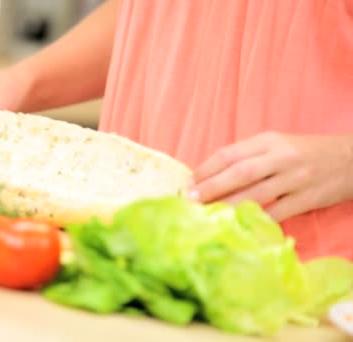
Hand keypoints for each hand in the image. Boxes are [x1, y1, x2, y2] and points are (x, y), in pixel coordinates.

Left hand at [192, 132, 352, 221]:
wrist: (351, 159)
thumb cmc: (304, 153)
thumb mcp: (277, 145)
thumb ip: (248, 156)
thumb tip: (211, 176)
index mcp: (268, 141)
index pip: (230, 154)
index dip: (207, 168)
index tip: (189, 182)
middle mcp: (281, 157)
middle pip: (240, 172)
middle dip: (212, 186)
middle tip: (191, 199)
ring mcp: (295, 179)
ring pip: (256, 193)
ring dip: (228, 205)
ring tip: (208, 214)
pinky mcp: (308, 199)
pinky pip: (278, 212)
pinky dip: (257, 219)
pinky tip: (239, 226)